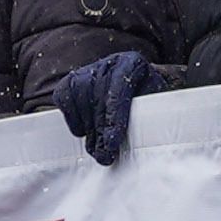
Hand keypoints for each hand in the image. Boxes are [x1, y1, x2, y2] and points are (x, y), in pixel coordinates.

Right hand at [57, 43, 155, 166]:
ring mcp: (86, 70)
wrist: (131, 87)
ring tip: (98, 149)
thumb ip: (147, 117)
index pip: (119, 88)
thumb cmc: (144, 100)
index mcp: (132, 63)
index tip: (112, 142)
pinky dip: (75, 122)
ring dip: (89, 131)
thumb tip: (140, 143)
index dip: (115, 117)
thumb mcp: (154, 105)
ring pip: (80, 102)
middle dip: (100, 132)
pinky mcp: (69, 82)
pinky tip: (87, 130)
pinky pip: (66, 102)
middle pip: (98, 98)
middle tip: (104, 156)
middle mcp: (108, 63)